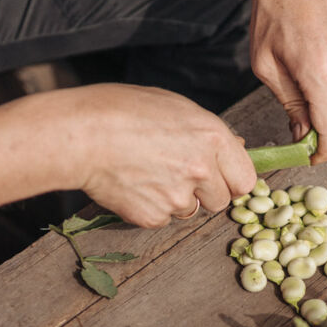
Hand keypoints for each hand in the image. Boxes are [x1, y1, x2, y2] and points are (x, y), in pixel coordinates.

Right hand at [65, 84, 255, 227]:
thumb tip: (235, 146)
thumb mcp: (174, 107)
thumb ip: (208, 132)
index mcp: (213, 138)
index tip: (221, 177)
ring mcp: (178, 197)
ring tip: (148, 173)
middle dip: (206, 192)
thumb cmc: (122, 110)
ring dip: (176, 199)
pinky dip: (151, 208)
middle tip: (178, 173)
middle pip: (221, 201)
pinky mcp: (153, 216)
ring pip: (190, 211)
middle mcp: (202, 170)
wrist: (80, 135)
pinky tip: (134, 185)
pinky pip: (162, 219)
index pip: (246, 179)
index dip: (232, 179)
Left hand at [246, 0, 326, 162]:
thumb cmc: (272, 14)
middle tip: (302, 131)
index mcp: (321, 69)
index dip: (323, 151)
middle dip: (325, 134)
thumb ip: (290, 105)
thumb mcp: (267, 66)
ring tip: (307, 89)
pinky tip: (321, 70)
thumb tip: (302, 137)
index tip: (310, 157)